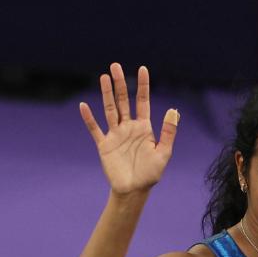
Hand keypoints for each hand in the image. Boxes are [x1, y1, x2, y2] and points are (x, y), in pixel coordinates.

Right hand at [80, 63, 178, 195]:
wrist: (134, 190)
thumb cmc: (151, 173)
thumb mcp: (164, 152)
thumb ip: (168, 132)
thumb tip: (173, 109)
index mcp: (143, 127)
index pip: (143, 100)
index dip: (143, 85)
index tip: (143, 68)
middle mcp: (128, 127)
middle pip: (123, 100)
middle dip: (120, 83)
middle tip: (115, 65)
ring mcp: (115, 135)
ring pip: (109, 109)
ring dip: (106, 94)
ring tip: (103, 77)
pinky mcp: (104, 145)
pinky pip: (95, 129)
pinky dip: (89, 118)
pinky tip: (84, 106)